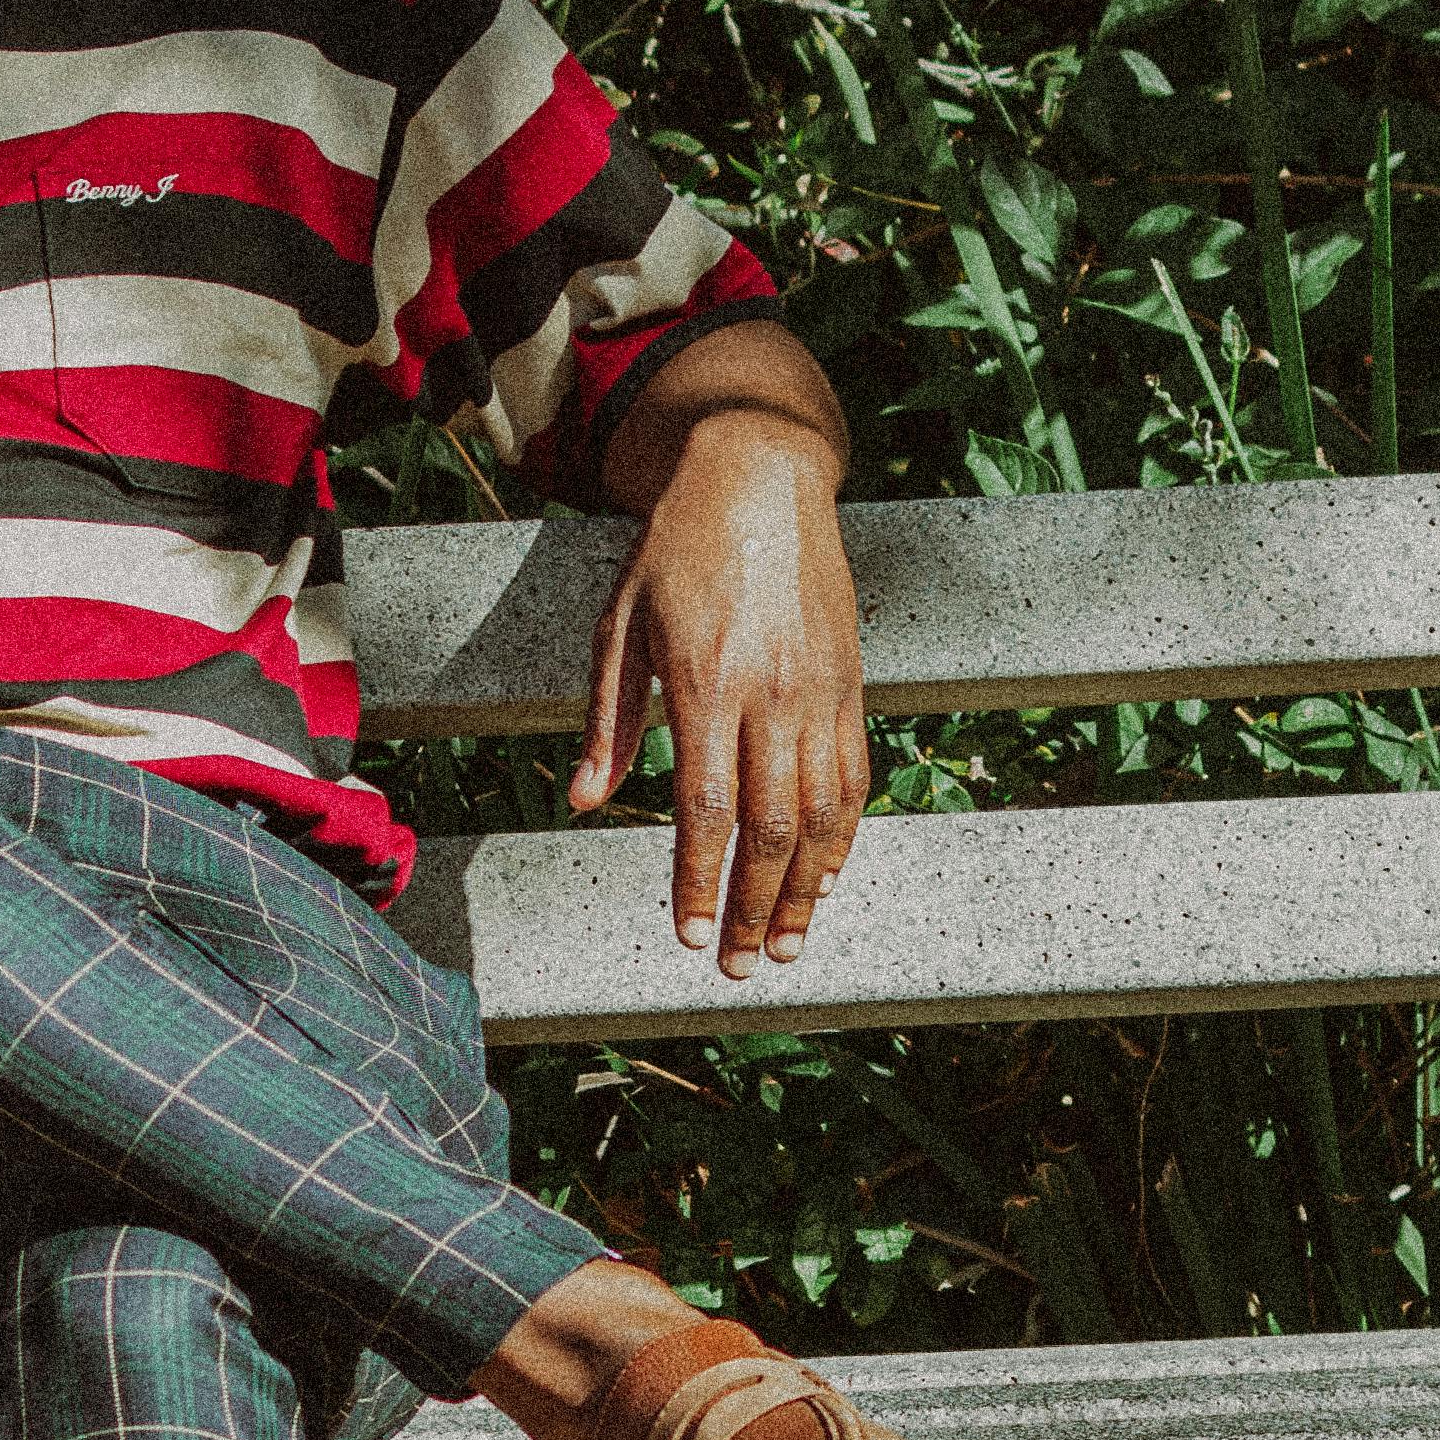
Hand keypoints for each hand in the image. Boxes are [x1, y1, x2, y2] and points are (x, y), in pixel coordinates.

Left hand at [569, 410, 865, 971]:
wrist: (760, 474)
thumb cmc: (676, 548)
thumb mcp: (620, 624)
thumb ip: (610, 719)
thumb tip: (586, 803)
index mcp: (707, 684)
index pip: (705, 811)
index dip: (697, 882)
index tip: (686, 935)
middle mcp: (772, 695)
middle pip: (770, 829)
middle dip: (752, 908)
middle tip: (737, 965)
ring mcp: (820, 691)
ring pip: (822, 814)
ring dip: (804, 889)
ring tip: (786, 944)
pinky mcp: (850, 682)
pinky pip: (853, 775)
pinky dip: (842, 835)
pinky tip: (826, 877)